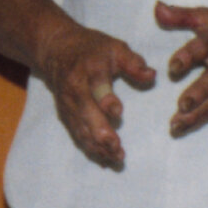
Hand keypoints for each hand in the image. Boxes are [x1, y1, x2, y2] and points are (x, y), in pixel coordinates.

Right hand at [33, 21, 155, 169]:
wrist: (55, 49)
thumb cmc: (91, 48)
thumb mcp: (115, 47)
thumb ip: (133, 62)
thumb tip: (151, 75)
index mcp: (90, 69)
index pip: (97, 85)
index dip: (106, 99)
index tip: (118, 112)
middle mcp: (76, 89)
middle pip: (86, 112)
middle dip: (101, 132)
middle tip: (118, 149)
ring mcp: (68, 104)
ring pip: (81, 128)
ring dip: (97, 145)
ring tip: (117, 158)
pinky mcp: (65, 114)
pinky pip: (77, 134)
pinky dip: (90, 148)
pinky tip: (104, 159)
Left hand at [158, 0, 207, 137]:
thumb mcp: (207, 16)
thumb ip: (180, 15)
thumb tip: (157, 8)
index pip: (203, 47)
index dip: (189, 56)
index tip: (173, 67)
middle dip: (199, 92)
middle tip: (182, 104)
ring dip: (197, 114)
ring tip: (176, 125)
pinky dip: (200, 120)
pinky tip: (181, 127)